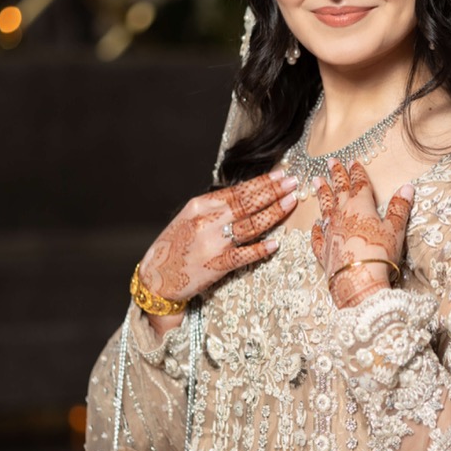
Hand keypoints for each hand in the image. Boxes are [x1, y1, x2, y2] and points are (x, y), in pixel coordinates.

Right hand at [139, 169, 297, 306]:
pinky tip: (276, 243)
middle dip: (273, 192)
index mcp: (200, 206)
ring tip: (291, 202)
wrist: (157, 276)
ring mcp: (212, 244)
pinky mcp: (216, 266)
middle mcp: (206, 222)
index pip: (237, 190)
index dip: (262, 182)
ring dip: (273, 213)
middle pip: (247, 204)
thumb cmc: (176, 245)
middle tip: (293, 182)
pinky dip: (260, 249)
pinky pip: (243, 255)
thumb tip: (247, 193)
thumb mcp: (190, 217)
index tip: (281, 174)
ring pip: (250, 226)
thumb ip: (216, 206)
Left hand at [311, 159, 413, 308]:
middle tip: (331, 162)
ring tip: (317, 182)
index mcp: (360, 206)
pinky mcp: (324, 251)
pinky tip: (315, 225)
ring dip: (322, 194)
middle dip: (336, 175)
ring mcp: (330, 232)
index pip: (359, 184)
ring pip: (325, 208)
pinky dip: (316, 229)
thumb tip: (407, 188)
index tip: (352, 161)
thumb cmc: (379, 253)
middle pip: (339, 191)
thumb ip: (399, 208)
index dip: (357, 172)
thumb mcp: (395, 229)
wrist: (357, 281)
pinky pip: (317, 236)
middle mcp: (341, 215)